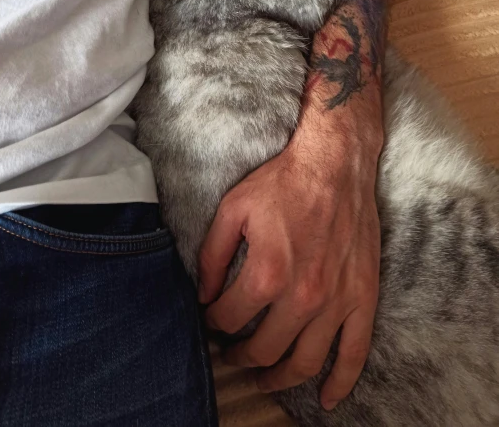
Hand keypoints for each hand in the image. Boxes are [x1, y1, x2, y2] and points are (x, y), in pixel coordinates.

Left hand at [198, 107, 381, 410]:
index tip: (210, 318)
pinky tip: (327, 399)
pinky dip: (341, 382)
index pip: (229, 318)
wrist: (335, 164)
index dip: (213, 322)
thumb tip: (202, 294)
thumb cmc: (284, 183)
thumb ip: (212, 255)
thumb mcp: (233, 209)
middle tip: (229, 352)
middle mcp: (303, 296)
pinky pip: (355, 353)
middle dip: (239, 355)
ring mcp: (337, 301)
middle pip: (264, 349)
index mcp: (267, 273)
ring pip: (306, 362)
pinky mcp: (362, 297)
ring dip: (280, 378)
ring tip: (262, 377)